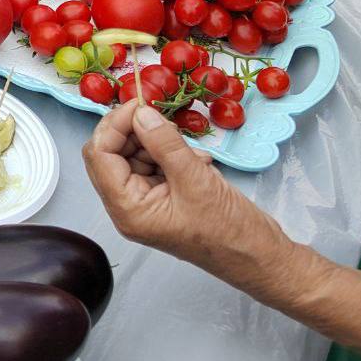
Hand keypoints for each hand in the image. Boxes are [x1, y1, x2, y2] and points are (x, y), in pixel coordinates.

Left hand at [81, 102, 285, 273]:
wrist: (261, 258)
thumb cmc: (230, 231)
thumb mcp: (196, 180)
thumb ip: (165, 144)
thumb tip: (140, 113)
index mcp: (127, 209)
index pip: (99, 156)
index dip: (114, 125)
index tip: (139, 102)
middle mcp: (128, 207)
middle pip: (111, 154)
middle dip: (134, 131)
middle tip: (163, 116)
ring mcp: (145, 202)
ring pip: (134, 156)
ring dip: (158, 143)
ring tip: (190, 150)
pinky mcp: (163, 197)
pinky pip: (155, 165)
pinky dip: (172, 154)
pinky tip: (199, 161)